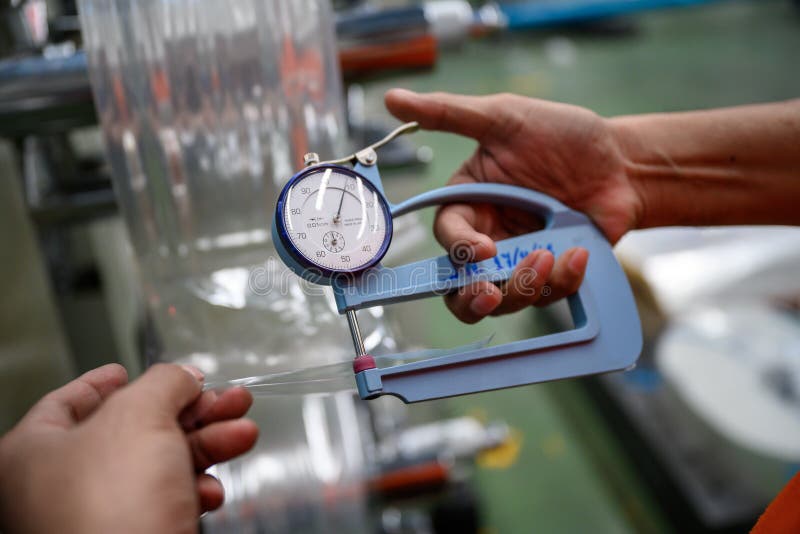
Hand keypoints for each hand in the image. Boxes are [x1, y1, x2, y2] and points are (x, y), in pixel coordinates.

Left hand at [0, 363, 257, 533]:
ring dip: (207, 446)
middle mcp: (58, 488)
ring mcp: (95, 520)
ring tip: (242, 432)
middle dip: (188, 412)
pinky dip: (196, 490)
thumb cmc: (108, 510)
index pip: (69, 402)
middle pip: (132, 431)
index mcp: (34, 452)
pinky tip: (213, 490)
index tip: (126, 371)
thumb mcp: (140, 417)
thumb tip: (184, 377)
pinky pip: (167, 505)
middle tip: (225, 398)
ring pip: (158, 467)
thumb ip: (165, 383)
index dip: (104, 381)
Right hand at [385, 89, 642, 322]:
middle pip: (460, 288)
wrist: (622, 162)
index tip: (486, 247)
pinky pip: (548, 297)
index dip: (459, 248)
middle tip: (490, 294)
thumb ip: (449, 114)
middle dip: (472, 298)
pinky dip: (563, 280)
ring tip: (552, 255)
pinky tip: (579, 254)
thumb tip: (393, 98)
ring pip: (504, 299)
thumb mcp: (504, 118)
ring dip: (524, 286)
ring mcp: (521, 261)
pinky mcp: (554, 276)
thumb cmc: (561, 135)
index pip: (447, 235)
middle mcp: (490, 238)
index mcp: (471, 204)